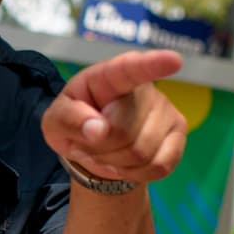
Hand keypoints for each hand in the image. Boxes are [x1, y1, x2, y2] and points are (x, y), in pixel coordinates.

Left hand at [41, 49, 186, 184]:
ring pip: (141, 153)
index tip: (173, 60)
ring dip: (114, 162)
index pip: (130, 69)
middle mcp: (144, 88)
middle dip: (100, 147)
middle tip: (89, 142)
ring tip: (104, 151)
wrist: (93, 145)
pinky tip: (124, 162)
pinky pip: (159, 166)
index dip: (152, 65)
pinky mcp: (178, 134)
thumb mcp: (56, 120)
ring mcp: (166, 110)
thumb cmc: (74, 122)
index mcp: (109, 76)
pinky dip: (135, 173)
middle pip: (124, 131)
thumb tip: (98, 130)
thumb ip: (69, 119)